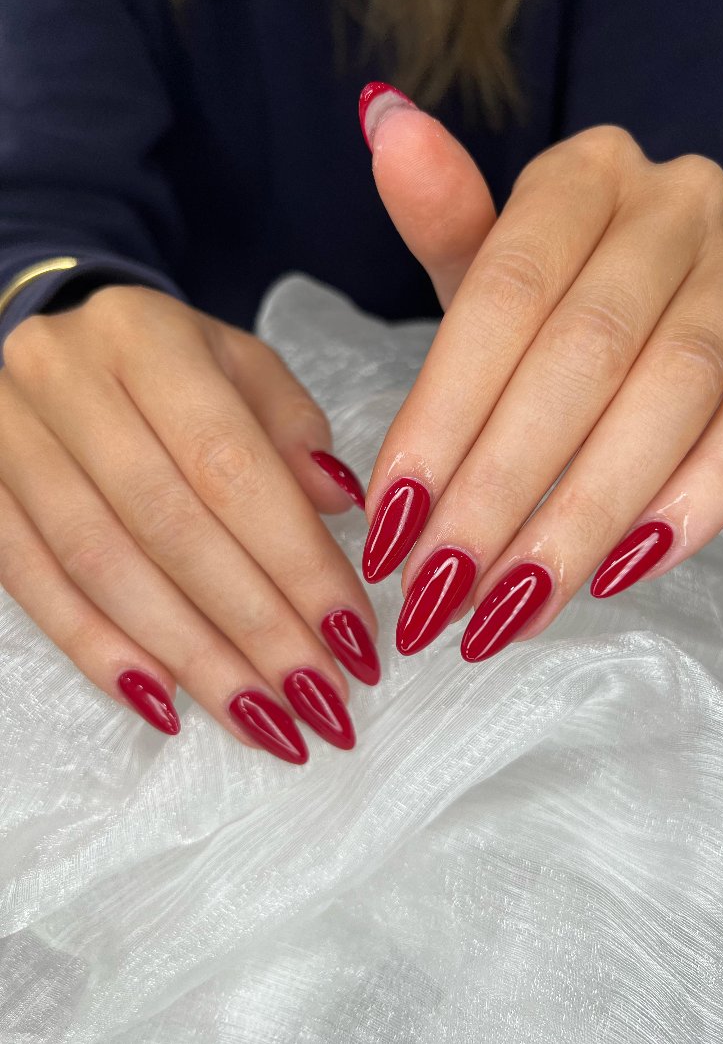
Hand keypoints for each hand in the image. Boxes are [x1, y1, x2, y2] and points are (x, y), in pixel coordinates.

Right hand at [0, 286, 378, 758]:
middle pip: (170, 527)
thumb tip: (338, 507)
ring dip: (191, 658)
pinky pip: (33, 587)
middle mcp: (66, 382)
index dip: (296, 559)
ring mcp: (6, 441)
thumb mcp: (235, 363)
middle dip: (255, 626)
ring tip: (263, 719)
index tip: (353, 634)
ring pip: (103, 569)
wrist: (36, 341)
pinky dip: (101, 652)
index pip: (231, 466)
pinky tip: (166, 705)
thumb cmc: (158, 362)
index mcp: (145, 338)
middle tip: (320, 696)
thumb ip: (290, 429)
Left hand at [359, 84, 722, 659]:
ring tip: (513, 603)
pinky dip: (695, 502)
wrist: (656, 281)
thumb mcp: (486, 257)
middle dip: (504, 485)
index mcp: (584, 175)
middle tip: (442, 585)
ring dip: (586, 514)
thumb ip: (443, 217)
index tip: (391, 518)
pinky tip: (621, 571)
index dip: (444, 412)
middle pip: (584, 355)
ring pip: (671, 397)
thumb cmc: (552, 287)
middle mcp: (676, 209)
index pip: (503, 293)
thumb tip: (384, 127)